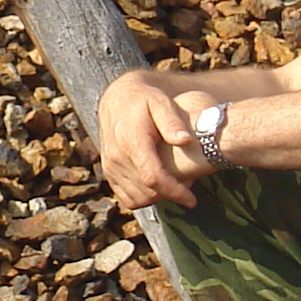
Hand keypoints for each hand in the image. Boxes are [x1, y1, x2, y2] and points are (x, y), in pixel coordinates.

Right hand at [98, 69, 211, 211]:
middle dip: (170, 195)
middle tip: (189, 187)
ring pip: (137, 199)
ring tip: (176, 187)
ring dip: (158, 199)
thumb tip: (185, 141)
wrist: (117, 100)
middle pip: (147, 192)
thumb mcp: (161, 102)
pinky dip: (144, 199)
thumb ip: (172, 122)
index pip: (153, 178)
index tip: (192, 200)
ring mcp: (110, 167)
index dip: (174, 192)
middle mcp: (117, 158)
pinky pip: (126, 198)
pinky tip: (159, 189)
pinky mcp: (108, 172)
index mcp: (131, 142)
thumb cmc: (144, 100)